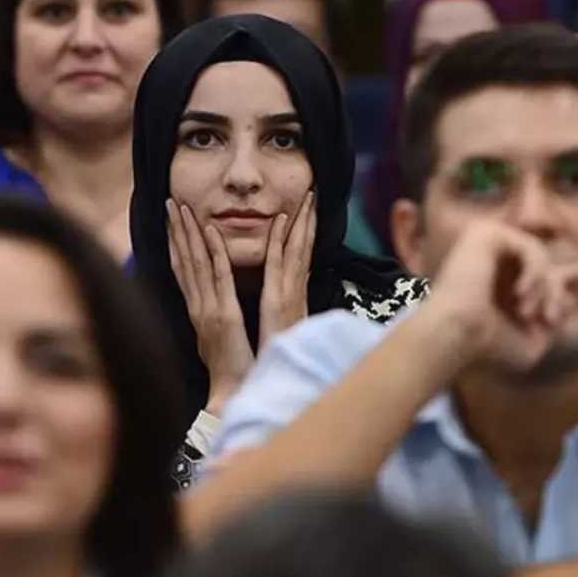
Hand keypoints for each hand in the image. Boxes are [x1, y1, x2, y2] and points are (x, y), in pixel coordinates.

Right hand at [168, 200, 254, 414]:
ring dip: (188, 233)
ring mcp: (208, 310)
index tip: (173, 220)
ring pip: (195, 263)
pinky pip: (218, 277)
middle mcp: (197, 307)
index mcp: (197, 311)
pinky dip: (213, 253)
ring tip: (182, 208)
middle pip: (183, 261)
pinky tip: (209, 232)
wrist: (232, 394)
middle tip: (170, 202)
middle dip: (176, 230)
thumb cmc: (230, 369)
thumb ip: (211, 320)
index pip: (182, 270)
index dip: (176, 243)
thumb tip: (206, 311)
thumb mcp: (216, 339)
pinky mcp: (224, 315)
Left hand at [259, 191, 315, 346]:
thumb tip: (287, 297)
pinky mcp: (277, 302)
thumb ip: (285, 311)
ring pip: (297, 250)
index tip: (309, 210)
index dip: (306, 233)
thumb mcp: (280, 331)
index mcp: (291, 298)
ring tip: (308, 197)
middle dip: (310, 220)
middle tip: (314, 192)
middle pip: (303, 248)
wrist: (263, 384)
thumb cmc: (269, 360)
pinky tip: (283, 220)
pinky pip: (278, 265)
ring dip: (302, 223)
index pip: (300, 258)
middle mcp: (293, 293)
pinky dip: (280, 241)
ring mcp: (288, 295)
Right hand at [425, 221, 577, 374]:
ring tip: (534, 313)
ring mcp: (487, 245)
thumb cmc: (487, 347)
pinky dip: (535, 271)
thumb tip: (569, 302)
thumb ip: (551, 324)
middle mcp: (494, 263)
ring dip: (547, 288)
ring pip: (541, 257)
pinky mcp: (484, 233)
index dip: (575, 275)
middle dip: (571, 277)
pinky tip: (522, 294)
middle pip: (546, 260)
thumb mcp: (532, 342)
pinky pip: (530, 247)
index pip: (545, 274)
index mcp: (502, 287)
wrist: (456, 335)